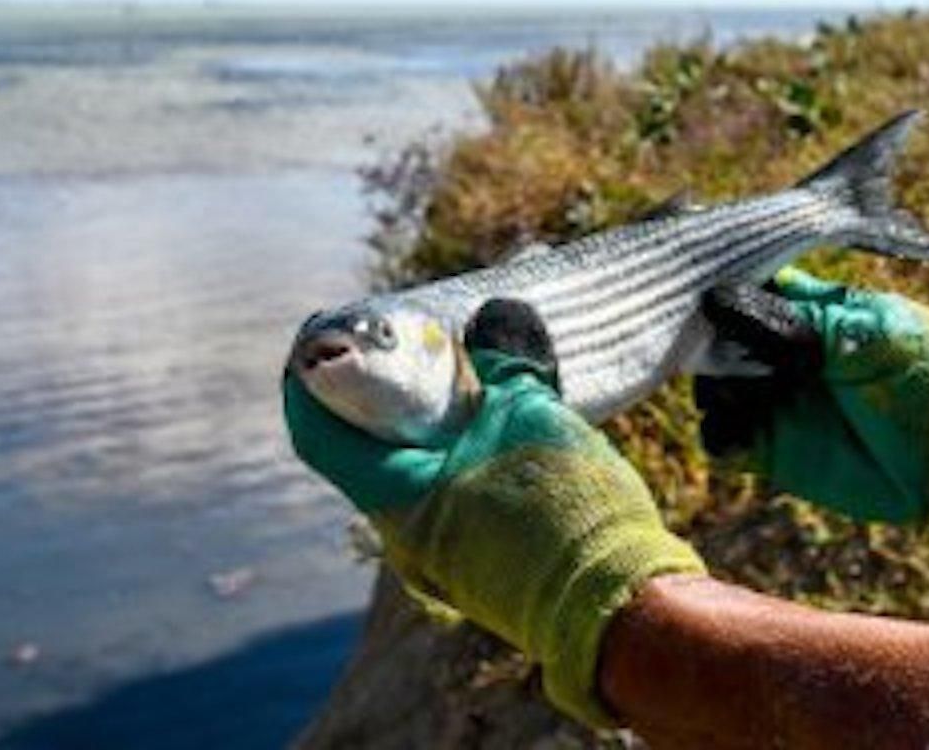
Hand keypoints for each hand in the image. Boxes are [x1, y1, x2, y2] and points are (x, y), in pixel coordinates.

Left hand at [284, 299, 703, 728]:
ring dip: (411, 422)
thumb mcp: (533, 421)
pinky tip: (475, 419)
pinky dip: (442, 451)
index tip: (322, 336)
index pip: (318, 434)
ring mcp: (431, 552)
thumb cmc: (571, 515)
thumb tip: (488, 319)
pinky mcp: (465, 558)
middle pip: (359, 449)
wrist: (618, 608)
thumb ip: (501, 367)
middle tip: (391, 342)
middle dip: (370, 392)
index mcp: (396, 498)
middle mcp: (399, 531)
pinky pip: (434, 492)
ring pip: (399, 471)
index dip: (310, 379)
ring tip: (440, 371)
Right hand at [696, 267, 928, 539]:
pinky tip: (745, 431)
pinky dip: (719, 432)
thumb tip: (716, 298)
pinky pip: (718, 438)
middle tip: (724, 351)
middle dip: (708, 342)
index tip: (705, 291)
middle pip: (714, 338)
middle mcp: (777, 354)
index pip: (745, 288)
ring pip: (709, 385)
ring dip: (713, 388)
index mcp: (803, 312)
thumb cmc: (927, 377)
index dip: (721, 288)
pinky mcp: (765, 449)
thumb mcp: (866, 330)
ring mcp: (769, 401)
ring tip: (744, 395)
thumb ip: (792, 315)